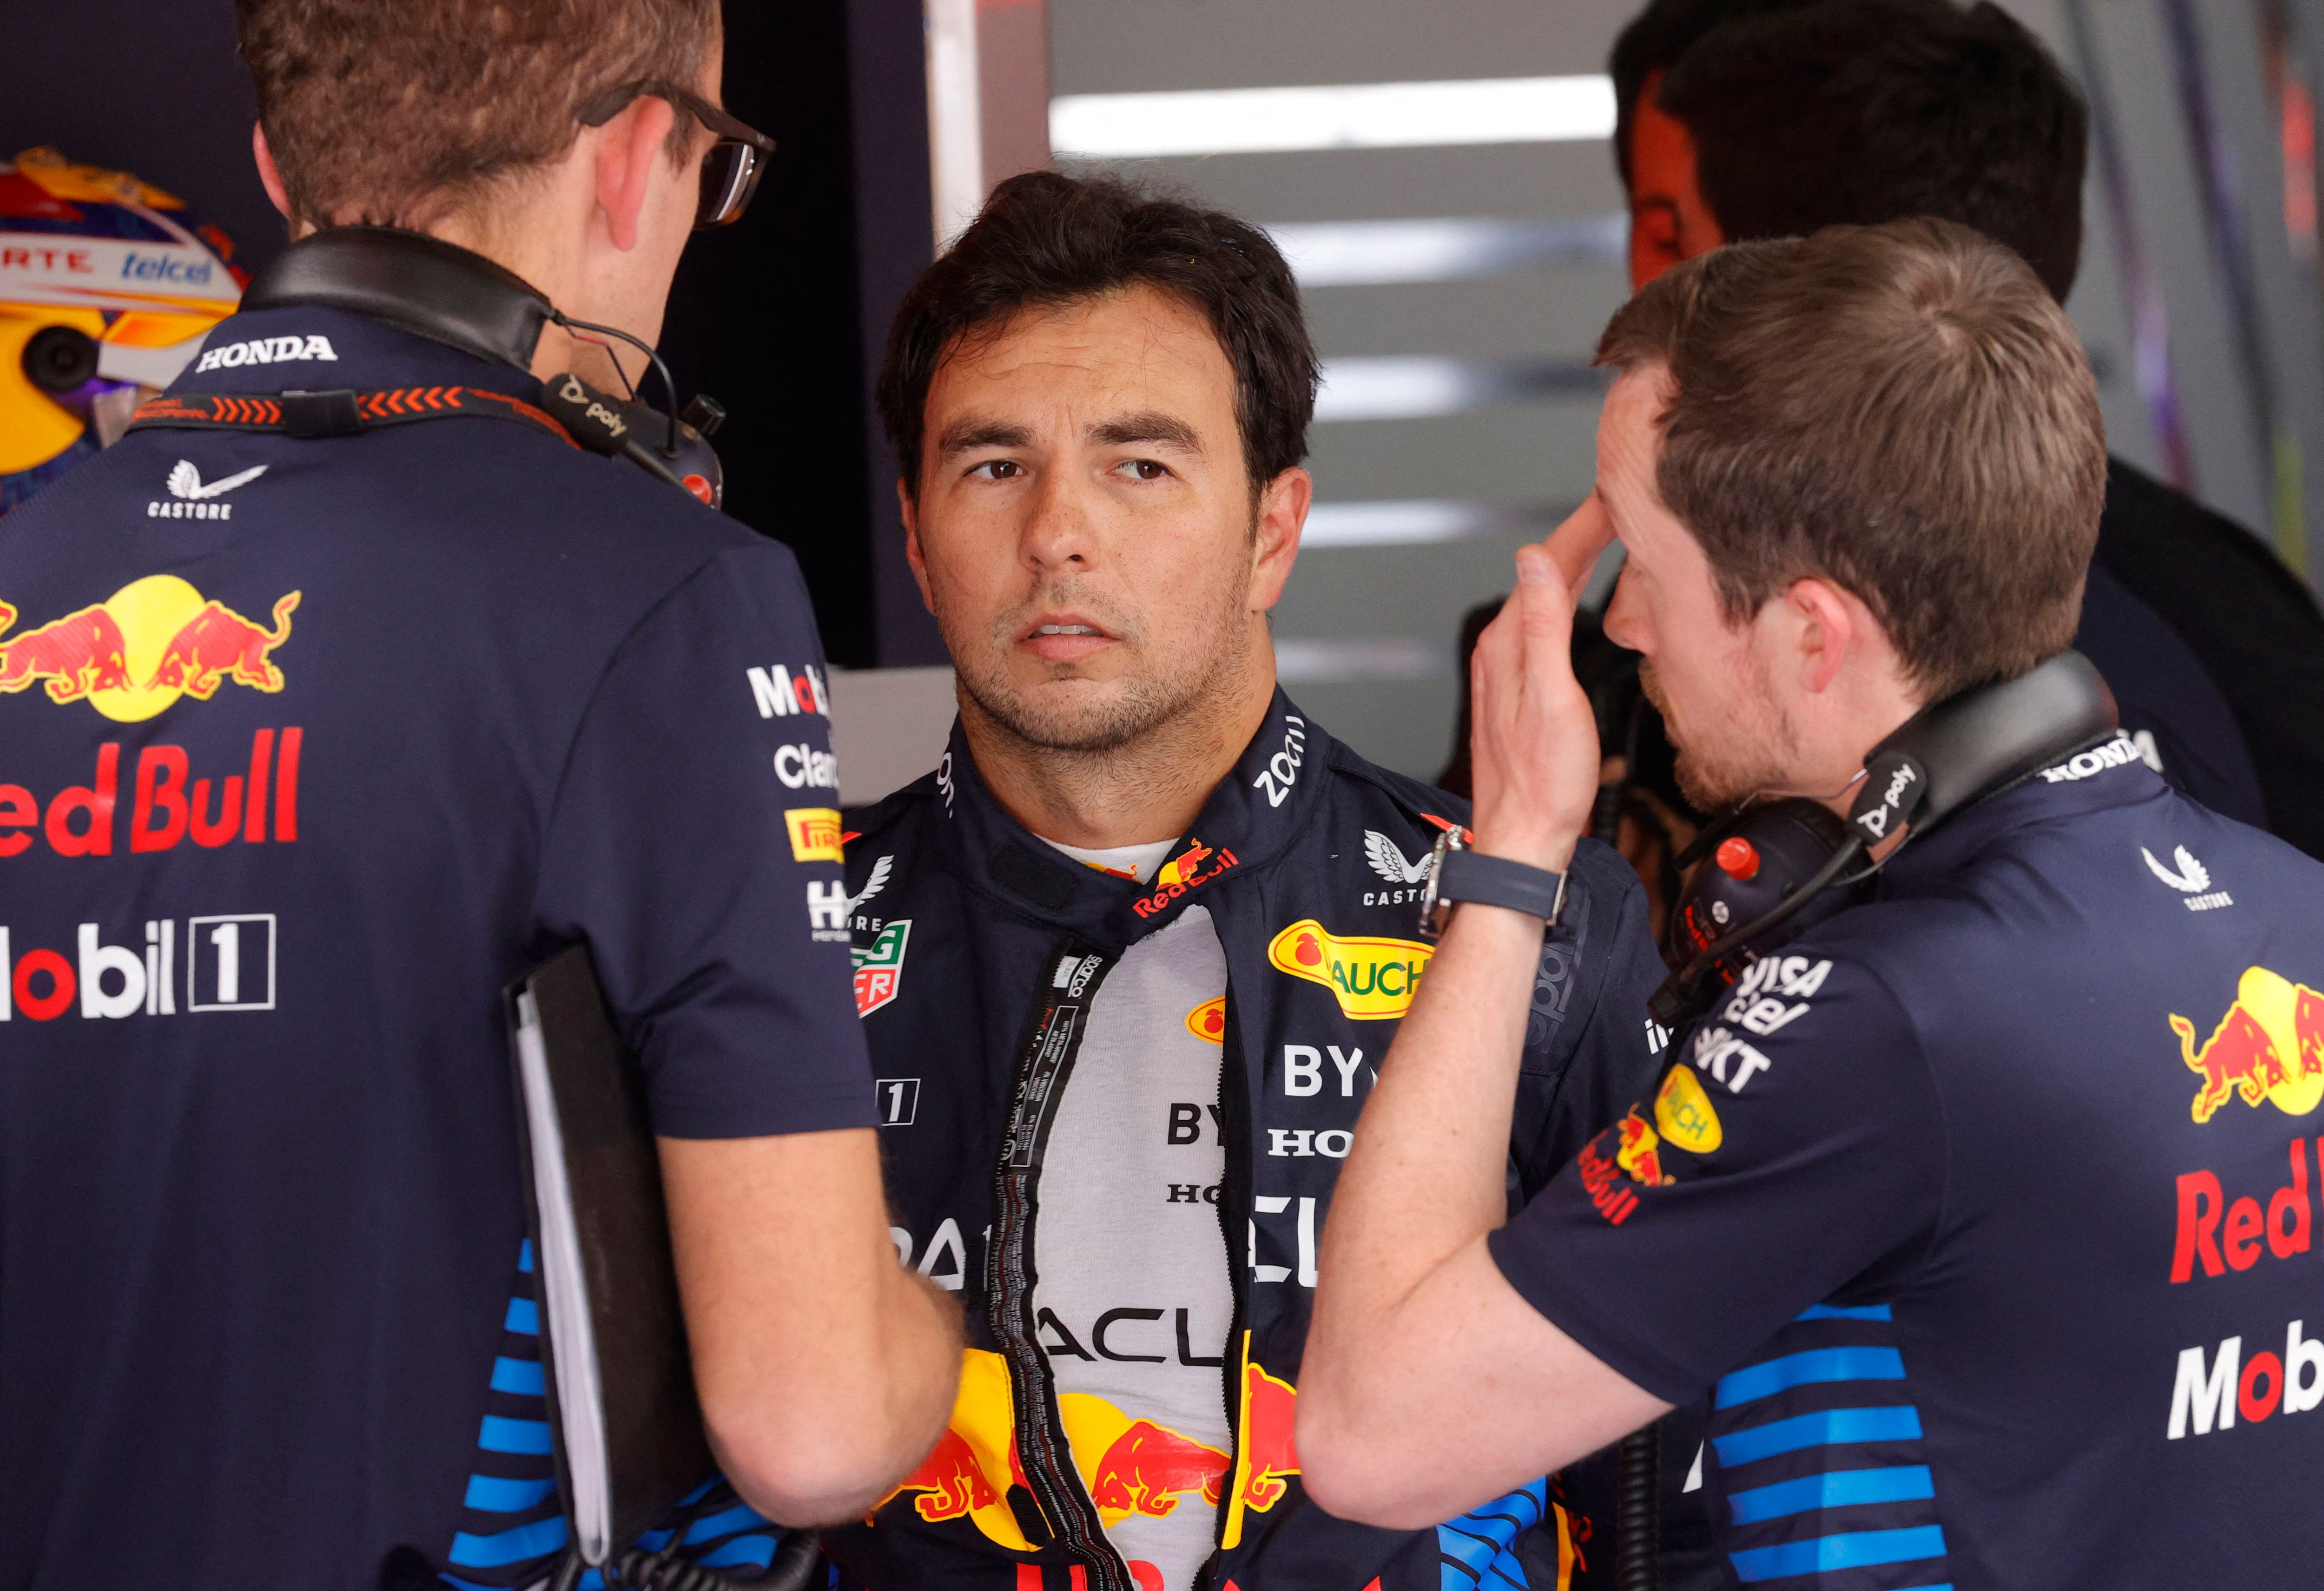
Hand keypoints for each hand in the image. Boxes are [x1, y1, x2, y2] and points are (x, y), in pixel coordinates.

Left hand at [1467, 496, 1610, 872]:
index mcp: (1507, 646)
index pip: (1548, 565)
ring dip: (1574, 566)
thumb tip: (1535, 560)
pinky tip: (1579, 602)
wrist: (1524, 841)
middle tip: (1619, 502)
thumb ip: (1543, 626)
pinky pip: (1545, 627)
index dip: (1584, 525)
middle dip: (1582, 535)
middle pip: (1545, 577)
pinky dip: (1567, 601)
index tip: (1616, 492)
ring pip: (1544, 601)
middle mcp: (1501, 653)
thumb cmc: (1544, 784)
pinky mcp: (1519, 691)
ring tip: (1606, 536)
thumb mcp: (1551, 698)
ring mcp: (1508, 672)